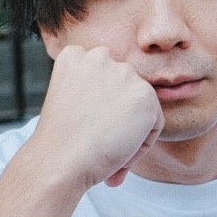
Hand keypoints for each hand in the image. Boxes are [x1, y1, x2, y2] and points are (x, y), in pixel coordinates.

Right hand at [29, 44, 164, 188]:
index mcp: (75, 55)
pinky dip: (142, 143)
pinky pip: (155, 123)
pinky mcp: (144, 94)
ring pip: (141, 107)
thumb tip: (116, 103)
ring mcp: (124, 73)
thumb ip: (92, 91)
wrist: (60, 160)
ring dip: (132, 128)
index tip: (87, 126)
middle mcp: (100, 56)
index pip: (104, 78)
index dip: (100, 107)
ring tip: (109, 147)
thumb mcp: (69, 101)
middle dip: (118, 115)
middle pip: (124, 89)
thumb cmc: (61, 141)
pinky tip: (120, 150)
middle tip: (101, 139)